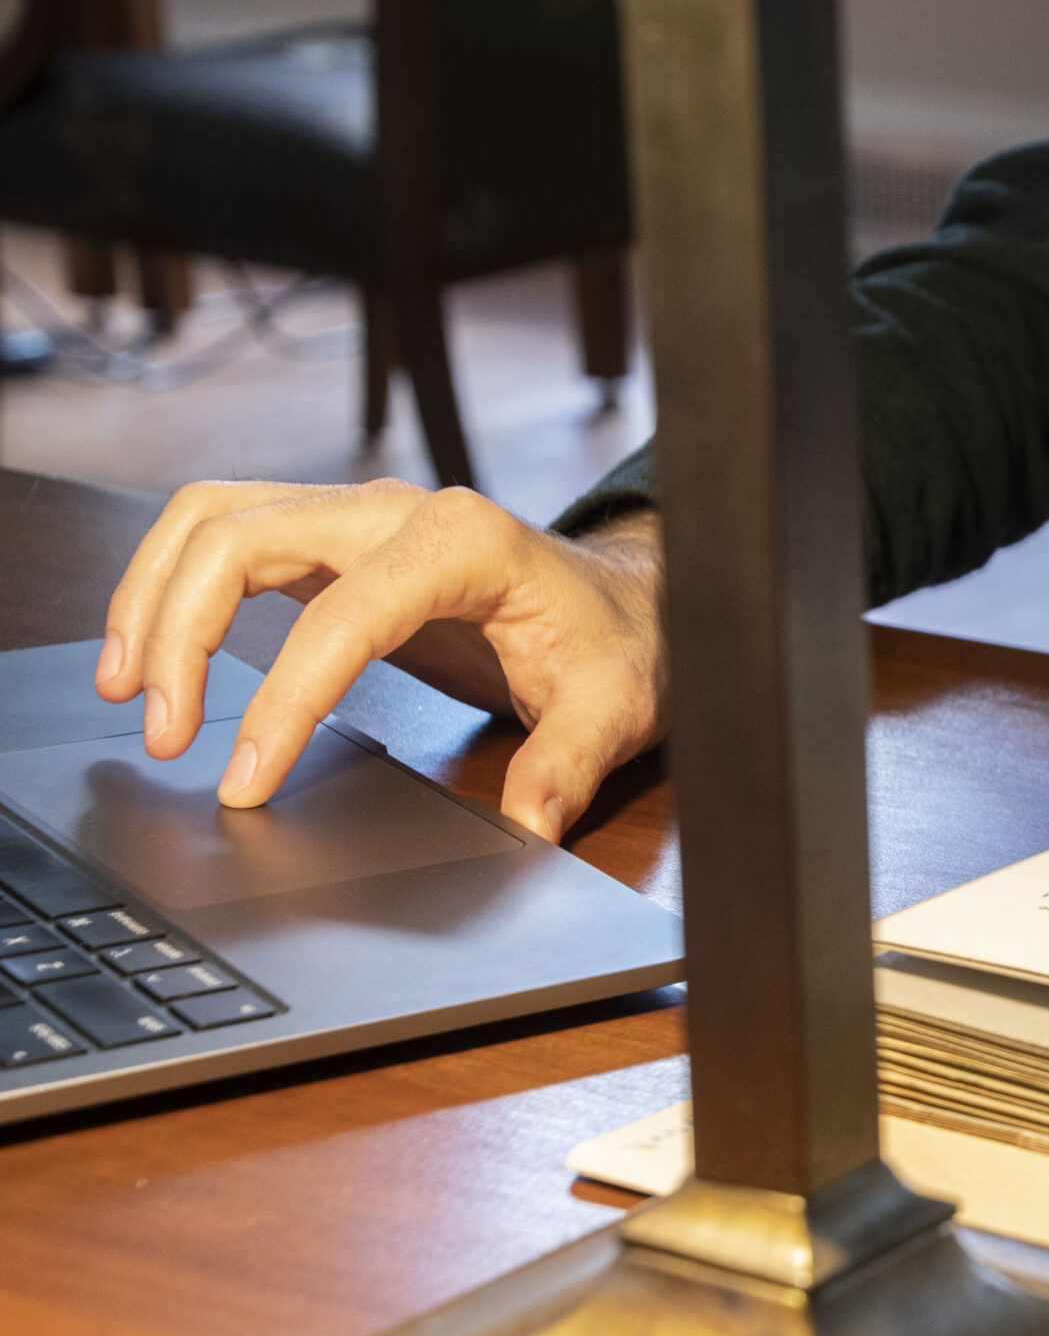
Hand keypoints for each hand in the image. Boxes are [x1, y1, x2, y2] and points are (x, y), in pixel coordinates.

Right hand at [96, 479, 665, 843]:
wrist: (631, 601)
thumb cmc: (620, 644)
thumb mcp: (616, 707)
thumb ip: (570, 765)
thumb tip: (526, 825)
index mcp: (464, 540)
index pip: (343, 612)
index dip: (283, 697)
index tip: (245, 778)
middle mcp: (398, 510)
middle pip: (240, 535)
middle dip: (180, 630)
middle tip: (163, 733)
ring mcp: (360, 516)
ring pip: (214, 521)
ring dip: (155, 598)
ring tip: (130, 693)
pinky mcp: (336, 540)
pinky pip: (229, 539)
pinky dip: (175, 587)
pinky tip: (154, 657)